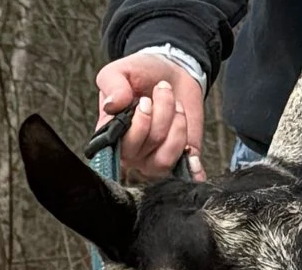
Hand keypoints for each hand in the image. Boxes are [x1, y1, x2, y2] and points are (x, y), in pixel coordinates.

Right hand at [95, 51, 204, 181]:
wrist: (174, 70)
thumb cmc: (143, 73)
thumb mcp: (120, 71)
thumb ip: (111, 84)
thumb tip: (112, 105)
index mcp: (111, 135)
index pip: (119, 147)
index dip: (138, 125)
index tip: (145, 100)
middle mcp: (129, 153)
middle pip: (145, 147)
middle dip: (162, 113)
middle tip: (162, 91)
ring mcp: (151, 160)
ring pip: (163, 159)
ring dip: (177, 124)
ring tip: (176, 105)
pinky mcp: (176, 161)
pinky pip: (181, 167)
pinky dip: (188, 158)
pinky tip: (189, 151)